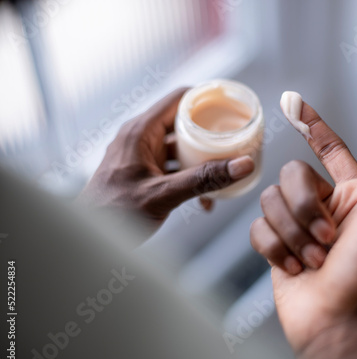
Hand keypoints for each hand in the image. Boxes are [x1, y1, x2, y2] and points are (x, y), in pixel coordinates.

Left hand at [77, 88, 254, 230]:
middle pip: (183, 123)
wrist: (90, 238)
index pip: (179, 99)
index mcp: (141, 131)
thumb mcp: (163, 193)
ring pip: (181, 148)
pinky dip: (191, 178)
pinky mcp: (145, 173)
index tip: (233, 106)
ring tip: (225, 171)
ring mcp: (142, 155)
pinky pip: (174, 167)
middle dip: (211, 133)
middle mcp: (141, 138)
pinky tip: (205, 199)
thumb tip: (242, 165)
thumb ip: (203, 180)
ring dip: (203, 160)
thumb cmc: (113, 212)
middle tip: (236, 141)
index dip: (207, 98)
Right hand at [250, 101, 356, 358]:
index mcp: (351, 193)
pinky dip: (275, 250)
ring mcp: (296, 226)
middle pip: (291, 176)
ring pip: (270, 203)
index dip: (312, 124)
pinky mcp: (274, 245)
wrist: (337, 322)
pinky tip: (293, 269)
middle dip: (305, 210)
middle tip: (327, 241)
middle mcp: (322, 206)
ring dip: (292, 236)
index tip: (294, 104)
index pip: (329, 147)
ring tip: (314, 261)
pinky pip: (258, 229)